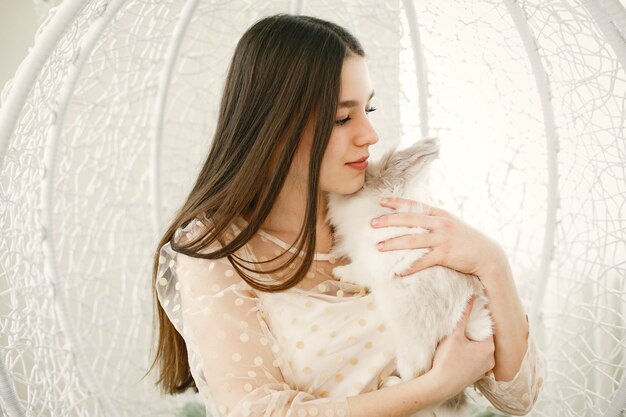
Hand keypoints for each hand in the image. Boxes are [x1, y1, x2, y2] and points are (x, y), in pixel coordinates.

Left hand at [371, 197, 506, 276]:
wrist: (487, 255)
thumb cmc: (467, 241)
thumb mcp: (452, 224)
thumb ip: (435, 221)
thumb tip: (417, 220)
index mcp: (440, 214)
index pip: (415, 205)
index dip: (397, 202)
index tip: (381, 202)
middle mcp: (440, 224)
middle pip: (409, 220)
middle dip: (389, 221)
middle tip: (372, 224)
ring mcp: (442, 239)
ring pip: (412, 240)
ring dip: (393, 243)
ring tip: (378, 247)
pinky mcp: (445, 255)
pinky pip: (422, 261)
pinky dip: (409, 267)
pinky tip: (398, 271)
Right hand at [429, 297, 494, 398]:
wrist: (440, 386)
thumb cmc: (447, 361)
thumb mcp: (454, 335)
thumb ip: (464, 315)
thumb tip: (472, 297)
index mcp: (489, 348)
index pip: (487, 328)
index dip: (478, 320)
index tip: (469, 315)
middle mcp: (491, 360)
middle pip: (484, 339)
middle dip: (475, 332)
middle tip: (463, 325)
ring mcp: (484, 369)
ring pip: (480, 350)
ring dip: (472, 344)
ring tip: (460, 338)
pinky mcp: (476, 375)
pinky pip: (476, 360)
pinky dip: (470, 354)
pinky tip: (459, 352)